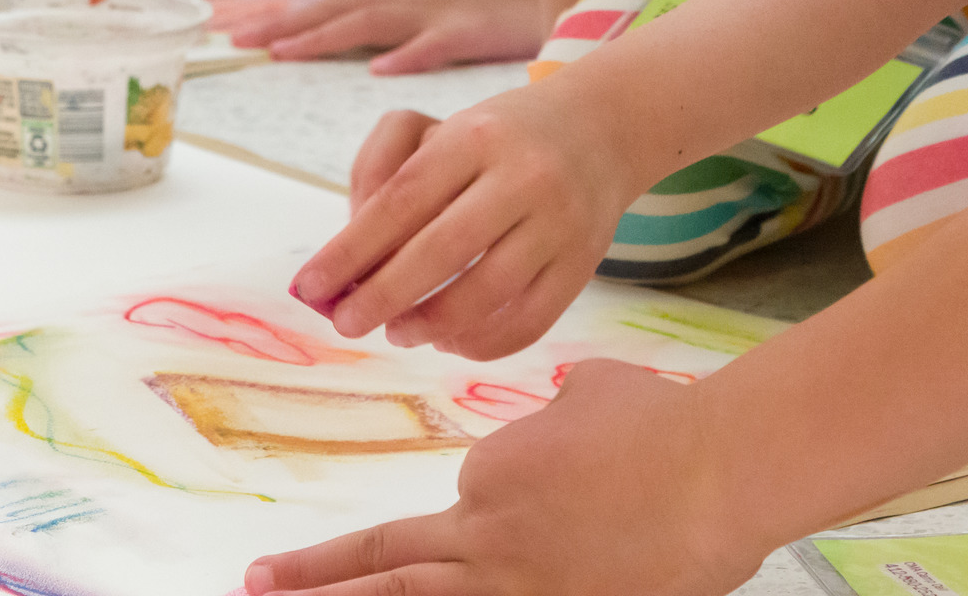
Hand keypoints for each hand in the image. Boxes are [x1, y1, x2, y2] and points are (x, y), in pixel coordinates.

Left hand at [225, 0, 541, 72]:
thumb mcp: (425, 11)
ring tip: (283, 51)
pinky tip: (381, 68)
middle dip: (282, 24)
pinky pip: (435, 43)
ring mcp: (434, 10)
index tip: (229, 31)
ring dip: (325, 34)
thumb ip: (387, 31)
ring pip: (370, 21)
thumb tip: (345, 58)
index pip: (324, 8)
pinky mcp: (470, 28)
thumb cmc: (482, 2)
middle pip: (333, 10)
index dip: (277, 18)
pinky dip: (407, 54)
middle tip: (235, 39)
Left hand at [246, 360, 762, 595]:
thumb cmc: (661, 424)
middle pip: (383, 566)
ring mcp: (517, 586)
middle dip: (313, 579)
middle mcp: (486, 536)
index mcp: (490, 473)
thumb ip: (562, 406)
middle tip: (252, 586)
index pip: (452, 504)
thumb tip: (563, 405)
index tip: (479, 515)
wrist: (715, 469)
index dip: (468, 505)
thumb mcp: (595, 390)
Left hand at [291, 78, 636, 359]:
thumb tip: (351, 256)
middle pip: (441, 249)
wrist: (602, 127)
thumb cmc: (498, 136)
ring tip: (398, 333)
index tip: (309, 287)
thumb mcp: (440, 128)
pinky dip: (482, 342)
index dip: (349, 250)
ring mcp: (559, 222)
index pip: (400, 200)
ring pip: (488, 291)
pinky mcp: (584, 261)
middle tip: (345, 323)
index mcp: (474, 135)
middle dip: (382, 295)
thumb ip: (382, 171)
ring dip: (431, 324)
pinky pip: (529, 319)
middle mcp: (522, 175)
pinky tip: (450, 340)